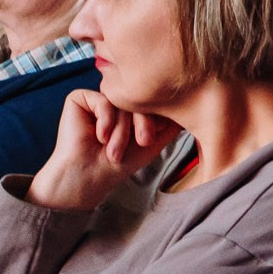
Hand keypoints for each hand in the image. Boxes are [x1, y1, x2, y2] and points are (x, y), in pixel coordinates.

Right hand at [30, 89, 178, 212]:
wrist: (90, 176)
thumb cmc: (122, 162)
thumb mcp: (155, 140)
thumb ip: (172, 121)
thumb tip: (193, 102)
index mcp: (134, 107)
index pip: (154, 100)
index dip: (157, 119)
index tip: (149, 140)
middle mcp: (117, 99)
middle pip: (141, 98)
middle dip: (144, 123)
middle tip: (141, 142)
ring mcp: (99, 98)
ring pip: (122, 101)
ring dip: (122, 129)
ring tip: (114, 151)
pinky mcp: (80, 99)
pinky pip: (102, 99)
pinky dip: (106, 120)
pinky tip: (100, 137)